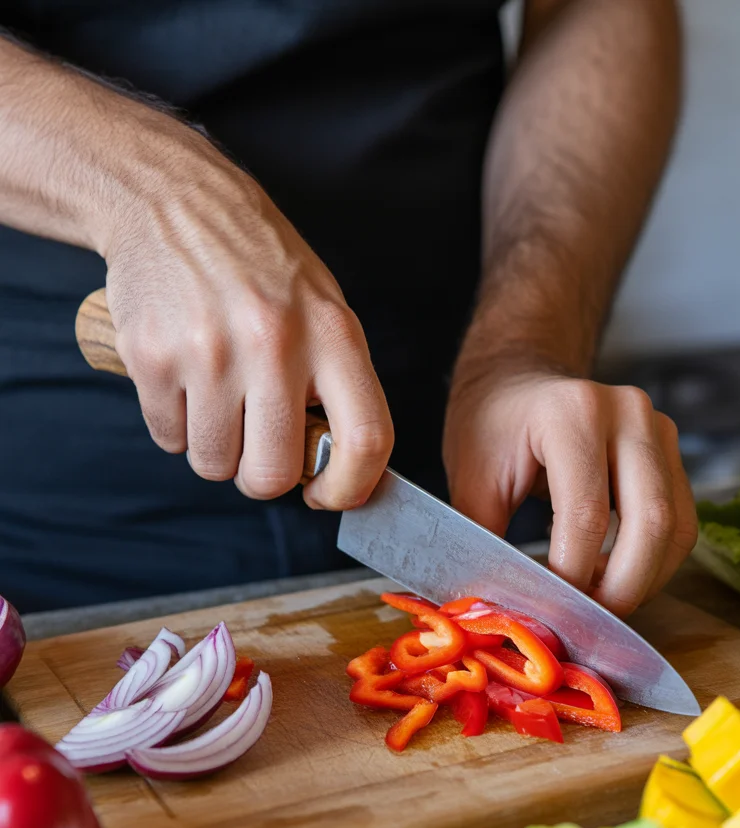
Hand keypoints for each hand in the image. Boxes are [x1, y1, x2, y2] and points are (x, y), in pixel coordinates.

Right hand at [101, 122, 391, 506]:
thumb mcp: (322, 306)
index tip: (329, 495)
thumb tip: (338, 466)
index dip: (350, 488)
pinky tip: (184, 378)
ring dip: (215, 449)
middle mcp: (274, 344)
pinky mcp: (153, 357)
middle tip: (256, 447)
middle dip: (262, 477)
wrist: (171, 198)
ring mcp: (209, 352)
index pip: (365, 439)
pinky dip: (176, 424)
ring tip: (217, 399)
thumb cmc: (258, 263)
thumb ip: (335, 381)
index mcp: (332, 333)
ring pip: (214, 463)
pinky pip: (169, 438)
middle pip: (273, 473)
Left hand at [443, 364, 697, 617]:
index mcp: (572, 412)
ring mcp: (659, 429)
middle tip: (586, 622)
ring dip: (643, 580)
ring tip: (597, 602)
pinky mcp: (672, 452)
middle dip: (621, 588)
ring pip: (676, 528)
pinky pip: (680, 522)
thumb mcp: (472, 481)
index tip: (550, 610)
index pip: (587, 513)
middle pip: (650, 522)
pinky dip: (654, 562)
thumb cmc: (489, 425)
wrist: (515, 379)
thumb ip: (488, 543)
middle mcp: (628, 413)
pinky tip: (612, 575)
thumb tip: (506, 611)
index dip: (573, 574)